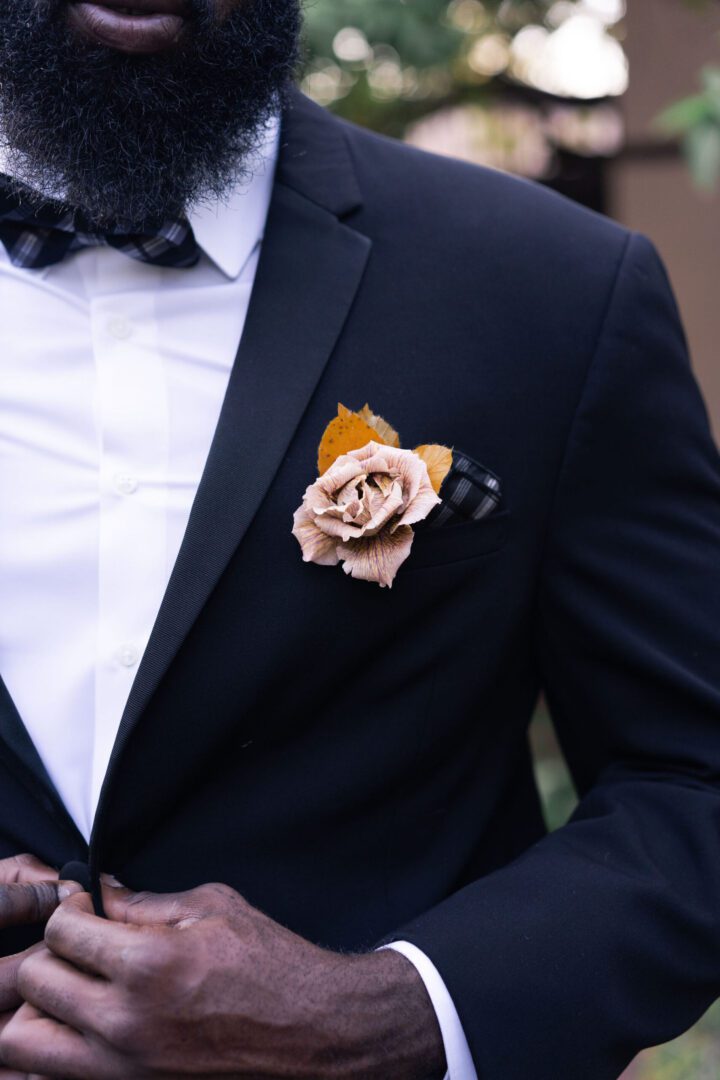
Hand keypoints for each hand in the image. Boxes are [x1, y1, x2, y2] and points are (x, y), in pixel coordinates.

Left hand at [0, 877, 445, 1078]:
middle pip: (31, 981)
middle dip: (51, 953)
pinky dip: (56, 1054)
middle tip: (80, 947)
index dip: (71, 910)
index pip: (60, 930)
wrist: (317, 1034)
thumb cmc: (275, 968)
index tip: (88, 910)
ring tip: (75, 991)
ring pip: (23, 1042)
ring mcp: (122, 1071)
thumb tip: (99, 894)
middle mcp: (124, 1023)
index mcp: (148, 964)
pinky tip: (90, 1028)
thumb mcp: (215, 908)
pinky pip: (53, 1078)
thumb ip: (146, 902)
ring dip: (40, 1008)